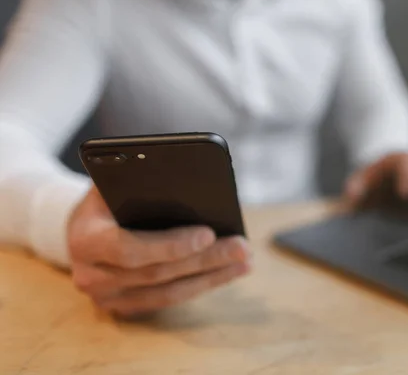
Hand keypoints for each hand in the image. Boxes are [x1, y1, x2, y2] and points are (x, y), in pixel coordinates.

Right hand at [67, 186, 250, 317]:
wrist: (85, 224)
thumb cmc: (108, 195)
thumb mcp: (115, 180)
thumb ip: (141, 181)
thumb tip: (193, 179)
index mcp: (86, 239)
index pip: (131, 249)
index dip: (171, 245)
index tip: (209, 233)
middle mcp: (91, 275)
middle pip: (158, 274)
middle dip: (205, 260)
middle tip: (242, 247)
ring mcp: (106, 298)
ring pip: (168, 293)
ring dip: (211, 278)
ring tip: (243, 261)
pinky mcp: (124, 307)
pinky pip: (168, 300)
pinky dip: (200, 286)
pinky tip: (226, 272)